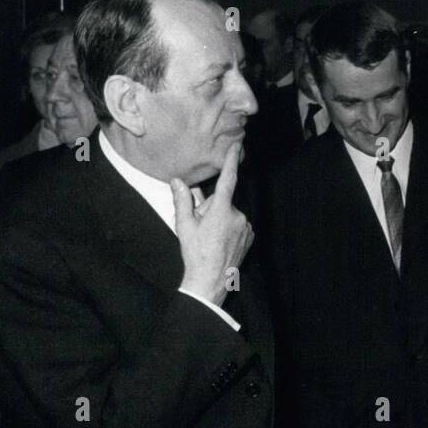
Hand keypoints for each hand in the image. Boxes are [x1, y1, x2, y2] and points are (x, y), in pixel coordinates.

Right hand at [172, 142, 252, 306]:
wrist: (210, 281)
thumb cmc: (195, 253)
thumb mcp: (184, 226)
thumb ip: (182, 200)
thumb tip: (177, 181)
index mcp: (221, 210)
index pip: (227, 180)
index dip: (230, 162)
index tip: (235, 146)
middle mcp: (237, 215)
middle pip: (221, 201)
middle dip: (209, 209)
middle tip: (200, 227)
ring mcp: (246, 225)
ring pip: (229, 213)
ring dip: (219, 220)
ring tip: (210, 238)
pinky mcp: (250, 235)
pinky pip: (237, 223)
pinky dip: (228, 228)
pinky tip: (219, 242)